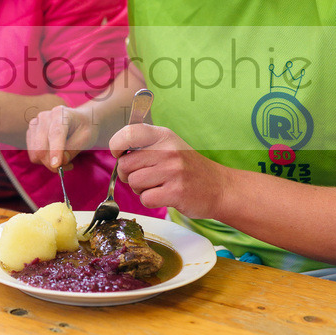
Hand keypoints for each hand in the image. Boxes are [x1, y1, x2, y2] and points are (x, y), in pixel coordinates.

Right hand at [26, 104, 98, 170]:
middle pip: (41, 147)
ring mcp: (35, 125)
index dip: (55, 150)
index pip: (56, 133)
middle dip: (52, 163)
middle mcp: (44, 117)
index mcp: (60, 113)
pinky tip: (55, 156)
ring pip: (35, 153)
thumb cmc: (83, 129)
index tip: (56, 165)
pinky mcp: (30, 134)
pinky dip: (44, 161)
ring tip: (65, 160)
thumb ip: (73, 149)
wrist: (78, 122)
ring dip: (49, 163)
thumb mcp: (86, 138)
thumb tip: (59, 163)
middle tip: (69, 166)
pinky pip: (33, 155)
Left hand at [110, 122, 228, 217]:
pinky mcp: (176, 192)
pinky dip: (150, 201)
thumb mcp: (169, 145)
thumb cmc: (187, 168)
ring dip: (140, 189)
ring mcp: (173, 171)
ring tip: (158, 186)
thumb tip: (116, 152)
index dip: (116, 146)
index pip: (128, 133)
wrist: (219, 188)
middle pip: (125, 164)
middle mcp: (168, 150)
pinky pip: (145, 199)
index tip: (119, 154)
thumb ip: (144, 145)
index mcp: (163, 135)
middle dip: (128, 174)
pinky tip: (164, 196)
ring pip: (133, 183)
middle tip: (145, 176)